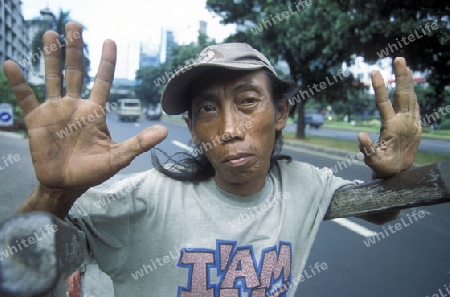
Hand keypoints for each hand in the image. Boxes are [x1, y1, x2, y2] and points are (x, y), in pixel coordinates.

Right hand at [3, 22, 167, 189]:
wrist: (66, 185)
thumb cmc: (93, 171)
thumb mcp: (118, 157)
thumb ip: (139, 143)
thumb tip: (164, 132)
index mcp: (94, 111)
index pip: (102, 80)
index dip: (106, 61)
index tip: (109, 40)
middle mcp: (75, 106)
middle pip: (75, 71)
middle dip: (75, 49)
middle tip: (75, 25)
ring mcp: (55, 110)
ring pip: (53, 77)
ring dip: (51, 56)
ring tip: (51, 33)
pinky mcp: (37, 119)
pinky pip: (26, 97)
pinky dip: (18, 82)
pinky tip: (11, 64)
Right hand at [358, 57, 421, 177]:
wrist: (401, 173)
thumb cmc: (383, 166)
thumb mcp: (372, 161)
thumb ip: (366, 148)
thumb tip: (359, 135)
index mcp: (393, 128)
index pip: (384, 103)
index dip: (379, 86)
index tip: (375, 72)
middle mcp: (405, 122)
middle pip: (403, 94)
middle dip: (401, 75)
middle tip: (398, 58)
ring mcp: (413, 122)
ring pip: (411, 96)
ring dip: (407, 80)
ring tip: (403, 65)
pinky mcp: (417, 124)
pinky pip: (415, 104)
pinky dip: (412, 91)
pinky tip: (409, 83)